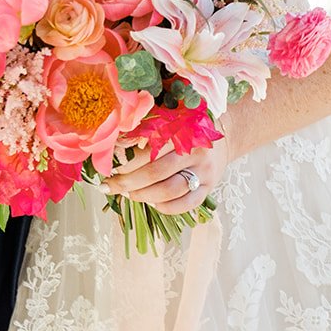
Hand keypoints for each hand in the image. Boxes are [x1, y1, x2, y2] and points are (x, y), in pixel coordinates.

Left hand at [103, 136, 229, 216]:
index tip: (109, 165)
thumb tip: (114, 144)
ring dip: (144, 195)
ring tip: (128, 194)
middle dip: (128, 181)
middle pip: (155, 172)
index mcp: (182, 130)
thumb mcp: (170, 122)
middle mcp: (194, 152)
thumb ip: (147, 129)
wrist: (222, 140)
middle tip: (110, 185)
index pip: (148, 147)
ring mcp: (203, 172)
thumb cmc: (187, 131)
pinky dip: (166, 207)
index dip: (126, 158)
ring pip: (169, 190)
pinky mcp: (208, 188)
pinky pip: (186, 204)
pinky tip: (153, 203)